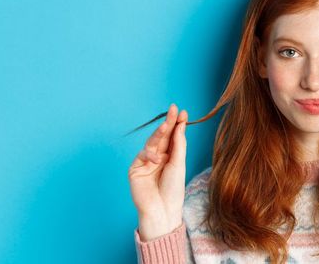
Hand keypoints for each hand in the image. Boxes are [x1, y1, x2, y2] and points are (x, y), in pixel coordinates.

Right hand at [128, 103, 188, 239]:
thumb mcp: (179, 164)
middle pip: (162, 136)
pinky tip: (157, 158)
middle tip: (173, 109)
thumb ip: (178, 144)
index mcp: (170, 156)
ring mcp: (146, 162)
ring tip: (167, 125)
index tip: (182, 111)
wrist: (162, 210)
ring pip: (152, 142)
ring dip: (159, 133)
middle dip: (168, 123)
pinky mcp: (135, 168)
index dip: (177, 124)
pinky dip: (149, 154)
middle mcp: (158, 157)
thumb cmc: (173, 189)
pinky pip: (142, 155)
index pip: (173, 136)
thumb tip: (180, 124)